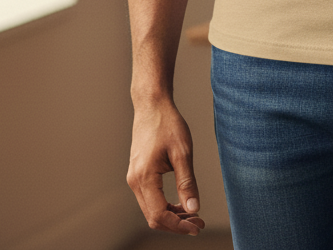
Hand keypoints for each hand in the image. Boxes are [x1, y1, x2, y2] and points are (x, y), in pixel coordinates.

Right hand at [127, 98, 205, 234]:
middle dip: (176, 224)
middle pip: (153, 217)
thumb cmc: (168, 124)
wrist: (152, 105)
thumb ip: (187, 182)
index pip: (160, 215)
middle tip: (199, 223)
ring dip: (171, 217)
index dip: (179, 226)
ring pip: (150, 210)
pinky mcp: (137, 174)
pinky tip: (180, 203)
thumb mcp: (183, 152)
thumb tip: (194, 209)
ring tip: (193, 214)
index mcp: (145, 177)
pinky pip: (149, 199)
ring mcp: (134, 178)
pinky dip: (164, 206)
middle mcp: (135, 181)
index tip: (198, 227)